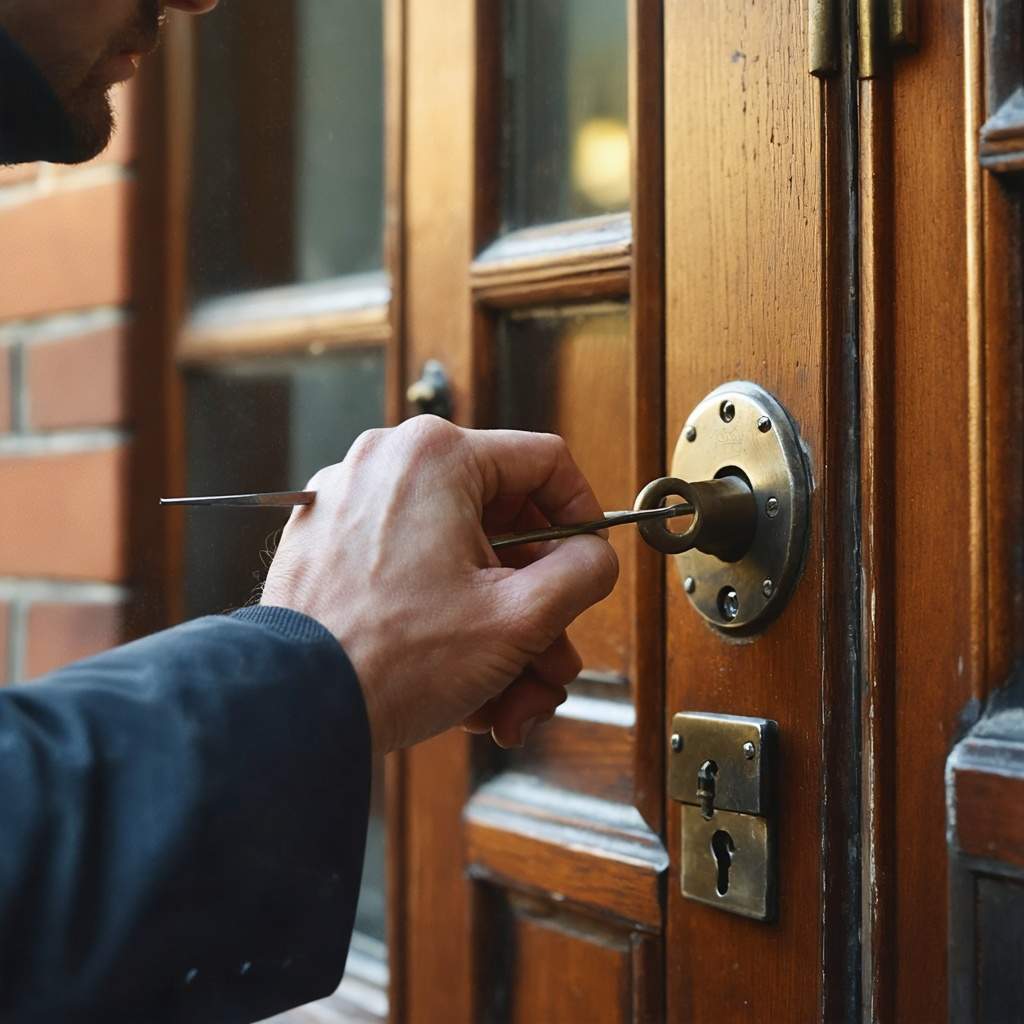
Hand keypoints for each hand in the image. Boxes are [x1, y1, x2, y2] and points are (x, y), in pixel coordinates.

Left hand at [260, 417, 618, 753]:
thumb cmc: (392, 658)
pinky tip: (464, 682)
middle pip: (499, 521)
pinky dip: (443, 616)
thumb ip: (583, 572)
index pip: (544, 462)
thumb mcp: (520, 616)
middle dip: (534, 602)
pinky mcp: (328, 540)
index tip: (588, 560)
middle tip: (550, 655)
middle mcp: (388, 464)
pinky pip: (410, 569)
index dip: (581, 515)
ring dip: (494, 625)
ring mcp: (351, 502)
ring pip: (455, 555)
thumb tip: (594, 557)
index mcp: (436, 456)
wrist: (295, 706)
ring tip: (509, 694)